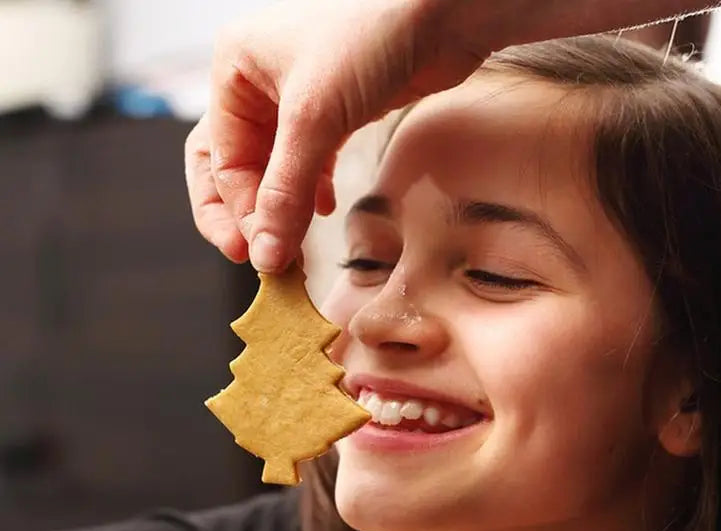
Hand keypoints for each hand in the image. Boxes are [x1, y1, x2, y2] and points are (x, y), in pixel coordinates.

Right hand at [186, 0, 494, 272]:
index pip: (219, 160)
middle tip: (258, 258)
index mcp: (234, 71)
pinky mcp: (332, 114)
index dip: (238, 212)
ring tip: (294, 246)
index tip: (259, 255)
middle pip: (233, 166)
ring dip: (280, 209)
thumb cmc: (370, 39)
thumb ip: (285, 192)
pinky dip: (309, 190)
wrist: (441, 14)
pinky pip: (305, 163)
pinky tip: (322, 209)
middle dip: (244, 214)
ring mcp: (296, 101)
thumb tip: (265, 254)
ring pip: (272, 170)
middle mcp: (258, 85)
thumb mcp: (314, 119)